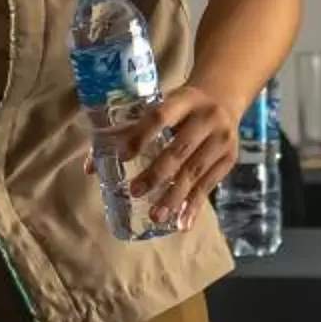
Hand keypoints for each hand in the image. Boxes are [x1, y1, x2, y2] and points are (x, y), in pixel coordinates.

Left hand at [98, 84, 242, 232]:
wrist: (223, 99)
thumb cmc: (179, 108)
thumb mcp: (161, 107)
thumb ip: (128, 132)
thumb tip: (91, 167)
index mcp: (184, 100)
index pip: (160, 117)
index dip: (141, 137)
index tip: (123, 158)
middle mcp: (206, 118)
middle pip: (179, 149)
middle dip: (157, 173)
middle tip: (135, 191)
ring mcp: (221, 139)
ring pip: (195, 171)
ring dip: (174, 195)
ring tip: (156, 216)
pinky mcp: (229, 158)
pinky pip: (209, 185)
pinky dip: (194, 205)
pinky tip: (181, 223)